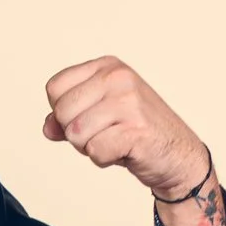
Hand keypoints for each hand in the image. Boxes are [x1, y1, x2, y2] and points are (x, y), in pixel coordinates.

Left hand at [42, 57, 211, 198]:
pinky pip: (95, 151)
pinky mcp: (136, 129)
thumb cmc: (136, 133)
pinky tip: (125, 151)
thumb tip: (48, 127)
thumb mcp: (98, 116)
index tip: (88, 118)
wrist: (178, 156)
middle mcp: (118, 77)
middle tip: (104, 134)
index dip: (62, 113)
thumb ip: (67, 118)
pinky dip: (104, 159)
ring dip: (90, 147)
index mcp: (107, 66)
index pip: (54, 88)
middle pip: (62, 111)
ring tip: (115, 141)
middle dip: (75, 133)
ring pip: (75, 132)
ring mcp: (129, 101)